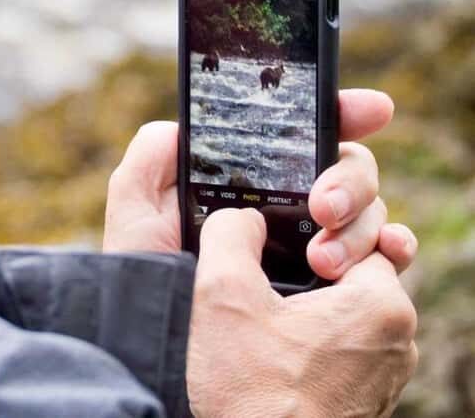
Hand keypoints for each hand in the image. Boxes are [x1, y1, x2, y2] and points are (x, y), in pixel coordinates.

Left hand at [103, 89, 416, 277]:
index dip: (338, 115)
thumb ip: (147, 162)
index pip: (300, 136)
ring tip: (324, 261)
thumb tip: (181, 126)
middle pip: (343, 167)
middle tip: (323, 207)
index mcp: (248, 183)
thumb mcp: (135, 218)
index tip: (369, 110)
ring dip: (360, 222)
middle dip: (349, 178)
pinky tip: (389, 253)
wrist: (172, 354)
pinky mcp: (336, 285)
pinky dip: (397, 246)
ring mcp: (315, 243)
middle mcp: (287, 207)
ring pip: (366, 206)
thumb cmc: (148, 282)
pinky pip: (386, 253)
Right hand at [187, 209, 417, 417]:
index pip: (365, 232)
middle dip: (319, 263)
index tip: (293, 246)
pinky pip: (344, 346)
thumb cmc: (245, 393)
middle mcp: (397, 342)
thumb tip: (243, 219)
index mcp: (382, 307)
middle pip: (360, 269)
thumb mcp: (221, 289)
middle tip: (278, 280)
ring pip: (350, 309)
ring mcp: (382, 375)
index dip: (323, 227)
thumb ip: (231, 230)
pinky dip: (314, 337)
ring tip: (270, 318)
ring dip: (314, 303)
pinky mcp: (362, 399)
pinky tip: (276, 347)